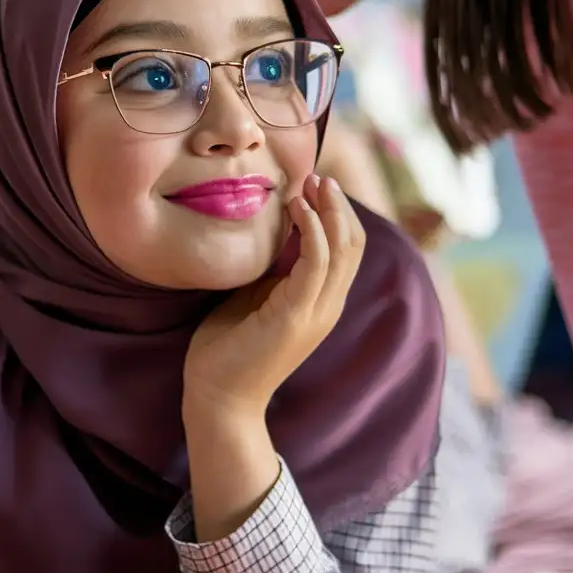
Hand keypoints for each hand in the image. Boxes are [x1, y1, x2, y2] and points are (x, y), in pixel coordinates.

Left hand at [183, 174, 364, 417]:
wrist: (219, 398)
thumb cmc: (230, 346)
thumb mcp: (258, 296)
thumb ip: (274, 269)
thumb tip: (275, 231)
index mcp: (322, 302)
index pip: (348, 248)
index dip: (338, 212)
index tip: (315, 182)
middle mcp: (328, 306)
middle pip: (354, 243)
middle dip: (338, 204)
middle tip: (317, 175)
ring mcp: (316, 313)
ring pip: (343, 249)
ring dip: (330, 210)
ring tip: (313, 182)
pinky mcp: (296, 317)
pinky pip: (316, 264)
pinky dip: (313, 230)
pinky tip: (297, 208)